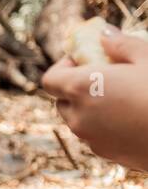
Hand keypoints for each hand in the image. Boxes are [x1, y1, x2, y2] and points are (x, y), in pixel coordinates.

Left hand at [41, 29, 147, 171]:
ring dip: (90, 107)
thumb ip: (121, 44)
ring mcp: (89, 139)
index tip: (85, 60)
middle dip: (77, 88)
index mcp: (80, 89)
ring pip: (78, 120)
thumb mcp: (147, 58)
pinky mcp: (104, 153)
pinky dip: (104, 125)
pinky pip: (95, 135)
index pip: (50, 79)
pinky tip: (132, 117)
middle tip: (105, 77)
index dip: (64, 67)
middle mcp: (77, 117)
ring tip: (121, 97)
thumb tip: (104, 34)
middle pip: (62, 101)